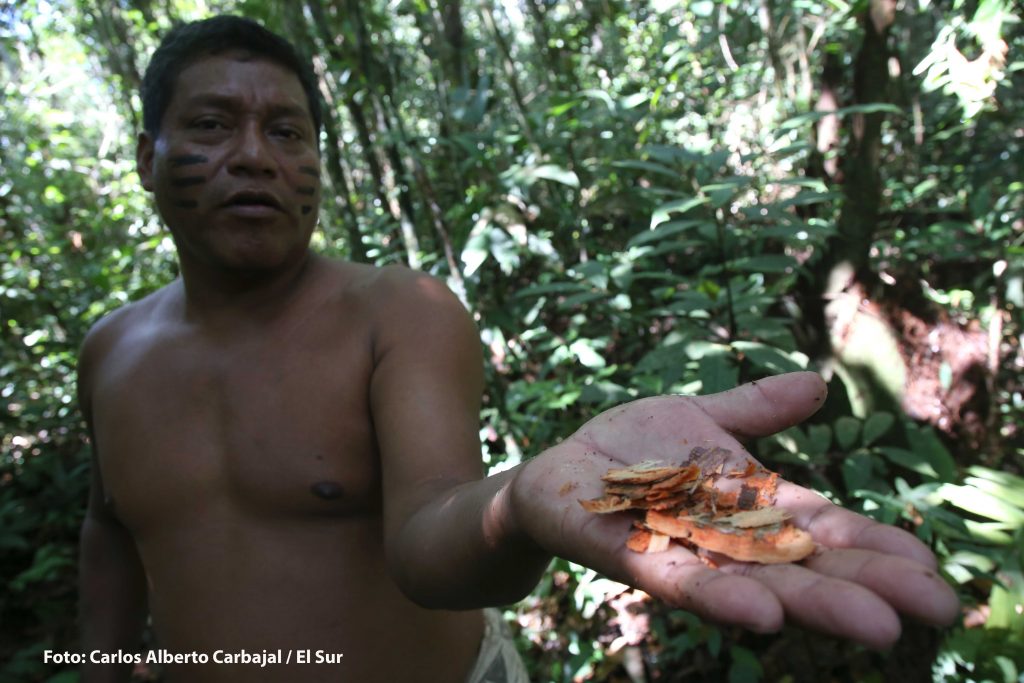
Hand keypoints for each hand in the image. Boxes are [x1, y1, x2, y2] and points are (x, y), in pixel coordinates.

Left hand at [510, 372, 959, 647]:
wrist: (557, 474)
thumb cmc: (632, 453)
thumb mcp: (702, 417)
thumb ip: (756, 407)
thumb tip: (819, 384)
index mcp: (747, 504)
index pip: (820, 527)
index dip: (873, 546)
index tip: (932, 567)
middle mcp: (724, 537)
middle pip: (801, 563)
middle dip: (864, 584)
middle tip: (935, 608)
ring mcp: (680, 549)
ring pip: (753, 581)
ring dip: (809, 602)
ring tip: (872, 625)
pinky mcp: (628, 554)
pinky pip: (678, 579)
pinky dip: (719, 594)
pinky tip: (760, 613)